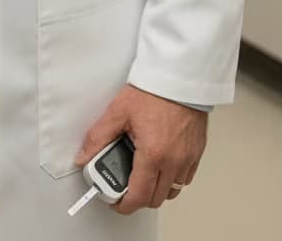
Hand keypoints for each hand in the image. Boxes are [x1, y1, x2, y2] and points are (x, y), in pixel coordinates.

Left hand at [75, 84, 206, 213]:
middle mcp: (173, 161)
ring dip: (157, 188)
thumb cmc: (153, 90)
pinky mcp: (197, 151)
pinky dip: (172, 177)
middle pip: (156, 198)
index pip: (139, 196)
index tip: (115, 202)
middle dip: (138, 197)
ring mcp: (188, 158)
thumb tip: (84, 156)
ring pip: (173, 190)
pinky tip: (161, 162)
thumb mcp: (118, 111)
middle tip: (125, 185)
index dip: (124, 205)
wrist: (179, 75)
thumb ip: (99, 137)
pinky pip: (185, 177)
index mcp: (153, 154)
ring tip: (143, 173)